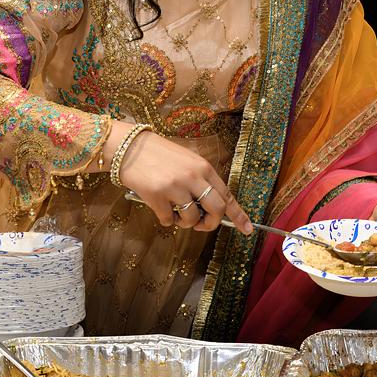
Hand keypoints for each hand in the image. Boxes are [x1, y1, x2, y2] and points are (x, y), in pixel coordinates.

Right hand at [118, 130, 251, 233]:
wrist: (129, 147)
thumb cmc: (158, 155)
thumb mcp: (186, 162)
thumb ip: (200, 181)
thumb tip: (209, 208)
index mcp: (203, 168)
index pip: (227, 194)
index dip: (238, 215)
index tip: (247, 229)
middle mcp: (193, 177)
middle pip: (216, 209)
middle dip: (211, 223)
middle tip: (201, 225)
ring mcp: (176, 187)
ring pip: (192, 218)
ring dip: (184, 223)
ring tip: (174, 213)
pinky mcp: (157, 196)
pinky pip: (169, 220)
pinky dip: (166, 220)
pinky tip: (158, 208)